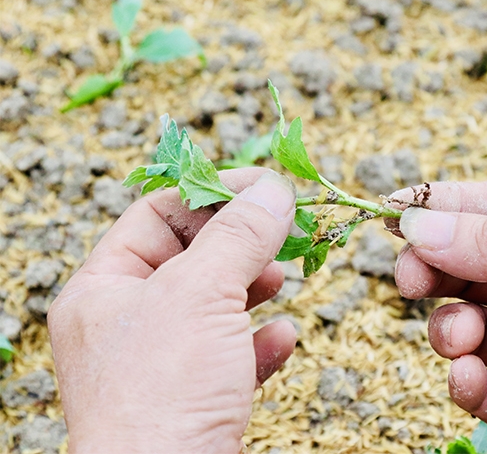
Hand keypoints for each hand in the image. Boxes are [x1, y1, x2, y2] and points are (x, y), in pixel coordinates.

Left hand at [48, 169, 297, 453]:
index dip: (211, 193)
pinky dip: (260, 341)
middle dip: (241, 242)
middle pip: (190, 257)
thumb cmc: (163, 392)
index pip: (156, 215)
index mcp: (103, 289)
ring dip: (254, 288)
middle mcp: (126, 323)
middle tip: (285, 231)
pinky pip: (231, 355)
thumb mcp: (202, 293)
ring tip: (282, 280)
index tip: (264, 187)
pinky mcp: (193, 398)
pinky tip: (283, 338)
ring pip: (214, 305)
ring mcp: (159, 363)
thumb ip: (240, 234)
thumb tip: (273, 189)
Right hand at [388, 181, 486, 452]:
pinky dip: (467, 380)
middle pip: (469, 267)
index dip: (445, 208)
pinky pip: (481, 385)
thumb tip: (420, 224)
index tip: (396, 212)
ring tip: (467, 334)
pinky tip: (473, 374)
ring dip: (451, 328)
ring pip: (467, 325)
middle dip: (434, 269)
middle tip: (411, 277)